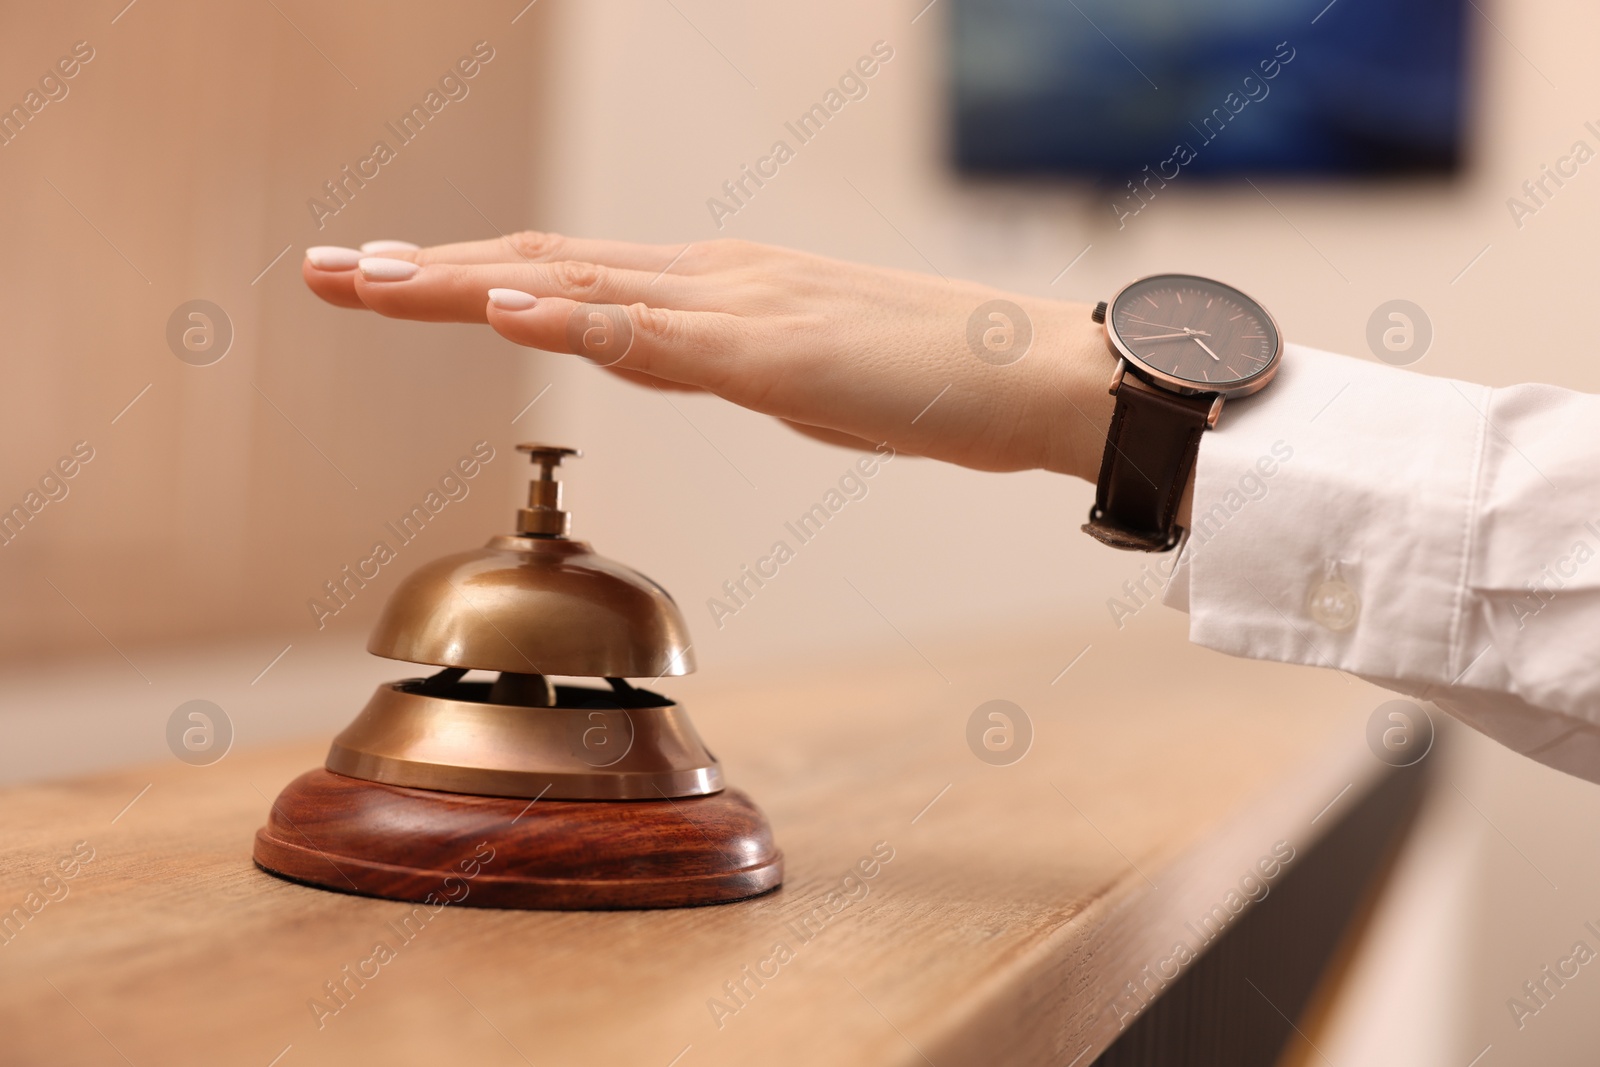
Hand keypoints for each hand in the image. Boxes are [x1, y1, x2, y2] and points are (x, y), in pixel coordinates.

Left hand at [302, 234, 1115, 478]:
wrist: (1040, 378)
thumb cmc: (932, 387)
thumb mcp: (799, 380)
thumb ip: (722, 366)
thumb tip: (662, 363)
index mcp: (718, 290)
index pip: (568, 273)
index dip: (466, 275)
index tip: (382, 280)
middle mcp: (715, 279)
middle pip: (546, 263)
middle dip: (425, 270)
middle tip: (324, 270)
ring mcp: (744, 307)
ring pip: (580, 283)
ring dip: (465, 280)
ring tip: (370, 278)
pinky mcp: (779, 352)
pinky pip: (661, 335)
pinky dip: (575, 317)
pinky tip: (509, 304)